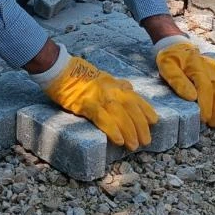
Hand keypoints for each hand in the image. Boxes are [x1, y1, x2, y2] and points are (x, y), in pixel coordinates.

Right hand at [43, 55, 157, 150]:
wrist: (60, 69)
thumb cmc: (80, 75)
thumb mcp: (103, 77)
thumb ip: (117, 84)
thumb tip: (129, 89)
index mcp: (115, 84)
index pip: (136, 98)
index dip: (146, 110)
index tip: (154, 122)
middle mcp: (111, 89)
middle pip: (131, 108)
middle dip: (140, 126)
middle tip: (145, 141)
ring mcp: (98, 96)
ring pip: (120, 115)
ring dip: (130, 131)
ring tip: (134, 145)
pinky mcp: (85, 104)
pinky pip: (102, 118)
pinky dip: (113, 129)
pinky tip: (119, 140)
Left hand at [156, 39, 214, 127]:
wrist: (177, 45)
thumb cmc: (171, 59)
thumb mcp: (166, 67)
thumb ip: (177, 81)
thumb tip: (191, 97)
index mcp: (195, 66)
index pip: (205, 86)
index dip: (206, 103)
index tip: (204, 118)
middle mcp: (210, 66)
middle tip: (213, 123)